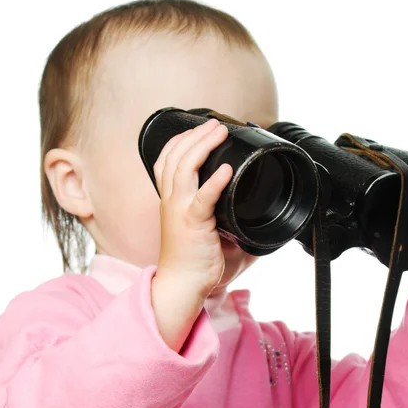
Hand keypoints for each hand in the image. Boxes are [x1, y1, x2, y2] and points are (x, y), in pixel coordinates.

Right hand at [152, 118, 233, 296]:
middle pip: (175, 157)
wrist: (182, 283)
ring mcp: (180, 211)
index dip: (180, 140)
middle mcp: (171, 201)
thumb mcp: (197, 227)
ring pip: (184, 169)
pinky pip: (203, 198)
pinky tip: (227, 170)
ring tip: (219, 133)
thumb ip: (212, 211)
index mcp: (170, 200)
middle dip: (195, 135)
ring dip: (203, 146)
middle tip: (215, 125)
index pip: (166, 161)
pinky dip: (215, 182)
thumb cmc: (192, 258)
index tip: (199, 129)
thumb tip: (241, 205)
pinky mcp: (193, 224)